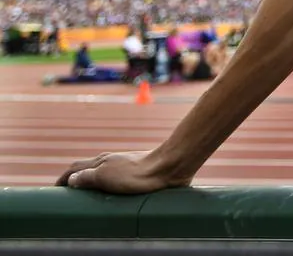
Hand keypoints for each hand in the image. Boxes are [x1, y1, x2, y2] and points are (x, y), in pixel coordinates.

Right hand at [56, 150, 192, 195]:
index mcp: (100, 162)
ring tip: (87, 200)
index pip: (74, 169)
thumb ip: (87, 177)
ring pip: (102, 175)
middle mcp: (111, 162)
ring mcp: (125, 166)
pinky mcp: (138, 174)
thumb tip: (71, 180)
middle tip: (67, 197)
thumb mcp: (106, 175)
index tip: (53, 192)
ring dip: (91, 184)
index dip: (62, 180)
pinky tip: (112, 197)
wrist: (170, 166)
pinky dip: (107, 188)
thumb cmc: (137, 173)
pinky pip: (116, 181)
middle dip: (74, 181)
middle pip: (87, 170)